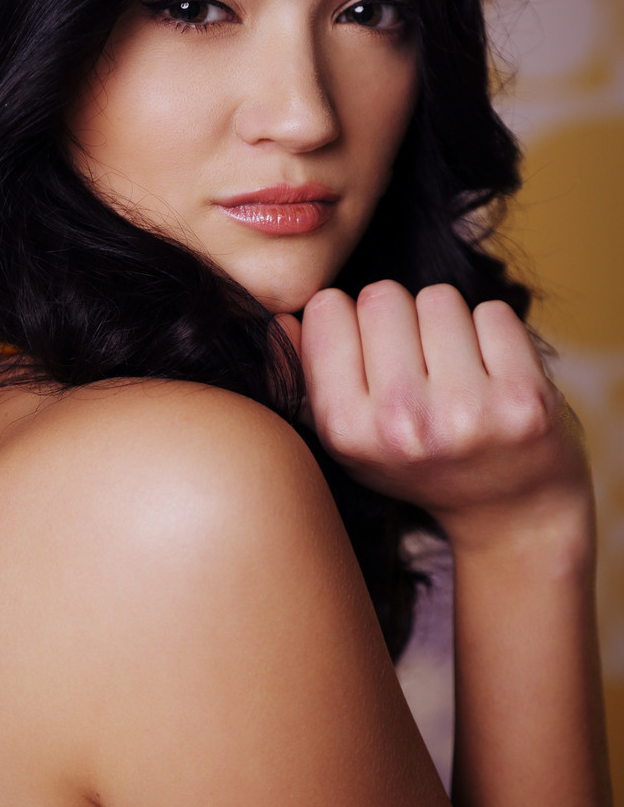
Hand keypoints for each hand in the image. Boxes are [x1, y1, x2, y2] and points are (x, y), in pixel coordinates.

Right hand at [278, 281, 592, 552]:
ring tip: (454, 373)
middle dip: (399, 320)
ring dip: (446, 324)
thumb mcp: (345, 434)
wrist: (511, 511)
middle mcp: (403, 424)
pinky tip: (492, 376)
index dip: (348, 324)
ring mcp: (467, 413)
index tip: (369, 359)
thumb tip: (281, 317)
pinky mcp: (525, 399)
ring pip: (438, 298)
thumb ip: (303, 375)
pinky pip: (493, 312)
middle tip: (417, 367)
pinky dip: (493, 334)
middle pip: (382, 295)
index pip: (327, 308)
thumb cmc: (419, 460)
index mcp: (345, 430)